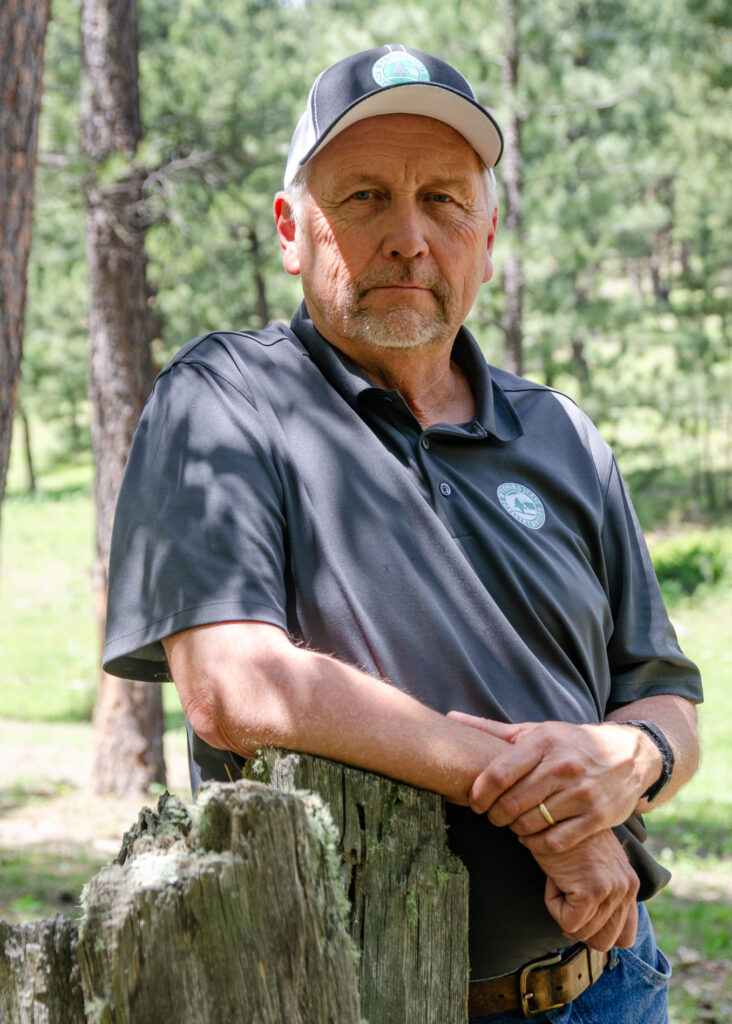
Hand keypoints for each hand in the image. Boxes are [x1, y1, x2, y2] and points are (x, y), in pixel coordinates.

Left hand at [447, 712, 657, 851]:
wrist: (629, 755)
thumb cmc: (570, 743)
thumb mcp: (535, 731)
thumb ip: (492, 729)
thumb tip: (450, 715)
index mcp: (543, 741)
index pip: (498, 773)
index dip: (479, 793)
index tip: (474, 801)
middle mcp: (564, 766)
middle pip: (512, 802)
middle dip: (494, 815)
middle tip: (492, 817)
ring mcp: (583, 793)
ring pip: (531, 823)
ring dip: (515, 830)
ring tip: (513, 824)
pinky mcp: (599, 817)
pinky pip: (556, 841)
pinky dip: (537, 845)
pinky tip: (533, 837)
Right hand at [534, 829, 638, 950]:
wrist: (552, 812)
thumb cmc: (566, 837)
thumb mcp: (594, 864)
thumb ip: (605, 893)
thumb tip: (592, 930)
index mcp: (630, 884)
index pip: (624, 937)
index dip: (596, 931)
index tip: (577, 910)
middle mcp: (627, 888)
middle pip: (605, 942)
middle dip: (580, 928)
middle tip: (564, 899)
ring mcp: (611, 889)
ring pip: (583, 933)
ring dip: (563, 911)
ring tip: (559, 880)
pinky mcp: (591, 890)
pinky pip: (567, 922)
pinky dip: (553, 905)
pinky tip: (553, 878)